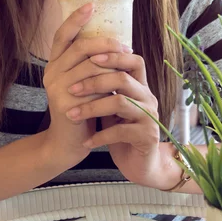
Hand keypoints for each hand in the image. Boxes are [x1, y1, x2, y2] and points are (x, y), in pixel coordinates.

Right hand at [43, 3, 131, 170]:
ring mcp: (56, 87)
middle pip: (80, 47)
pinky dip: (109, 82)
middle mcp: (51, 72)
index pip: (62, 35)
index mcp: (54, 63)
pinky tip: (121, 81)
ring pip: (89, 65)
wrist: (69, 143)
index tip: (91, 4)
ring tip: (128, 61)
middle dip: (105, 43)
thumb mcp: (83, 81)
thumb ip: (89, 62)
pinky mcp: (66, 103)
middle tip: (125, 45)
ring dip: (111, 62)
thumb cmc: (81, 107)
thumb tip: (113, 40)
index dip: (75, 19)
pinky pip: (93, 86)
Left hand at [66, 52, 162, 186]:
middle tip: (71, 89)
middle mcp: (148, 98)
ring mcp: (150, 117)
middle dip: (94, 82)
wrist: (138, 164)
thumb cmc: (120, 131)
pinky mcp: (147, 137)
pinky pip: (121, 132)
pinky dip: (100, 136)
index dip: (113, 56)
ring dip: (92, 108)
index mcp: (140, 87)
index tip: (89, 58)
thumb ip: (104, 87)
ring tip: (72, 115)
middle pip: (123, 79)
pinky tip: (86, 141)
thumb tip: (79, 64)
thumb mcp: (111, 105)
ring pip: (120, 103)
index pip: (134, 61)